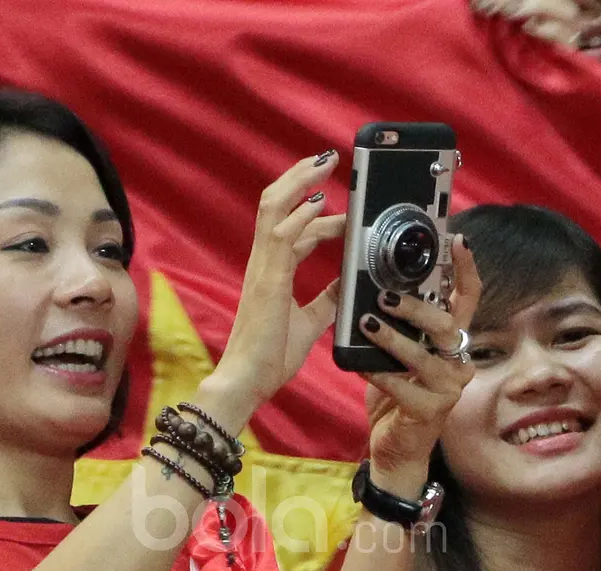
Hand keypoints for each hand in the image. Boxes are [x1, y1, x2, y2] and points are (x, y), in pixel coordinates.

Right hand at [208, 152, 344, 417]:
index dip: (312, 208)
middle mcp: (264, 262)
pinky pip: (281, 236)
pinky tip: (320, 202)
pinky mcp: (267, 279)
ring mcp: (262, 268)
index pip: (290, 226)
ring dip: (300, 182)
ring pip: (273, 208)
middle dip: (300, 177)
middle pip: (274, 204)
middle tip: (327, 159)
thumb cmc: (271, 355)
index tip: (336, 199)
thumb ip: (329, 298)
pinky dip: (300, 215)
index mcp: (272, 271)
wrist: (248, 380)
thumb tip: (352, 280)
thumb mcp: (312, 321)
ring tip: (323, 163)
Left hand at [360, 236, 480, 494]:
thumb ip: (400, 324)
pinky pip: (402, 388)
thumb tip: (377, 282)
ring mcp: (447, 390)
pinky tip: (358, 363)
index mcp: (451, 342)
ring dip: (393, 339)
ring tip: (366, 323)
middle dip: (414, 307)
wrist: (397, 448)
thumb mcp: (401, 352)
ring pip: (424, 357)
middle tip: (383, 295)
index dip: (465, 269)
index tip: (456, 240)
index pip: (468, 299)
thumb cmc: (397, 393)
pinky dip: (377, 374)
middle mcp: (457, 362)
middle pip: (445, 324)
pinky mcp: (429, 413)